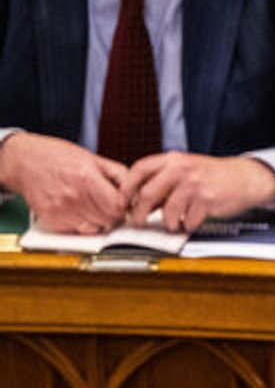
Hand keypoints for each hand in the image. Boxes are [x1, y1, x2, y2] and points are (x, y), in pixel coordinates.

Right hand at [0, 132, 127, 232]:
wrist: (25, 161)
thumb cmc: (58, 157)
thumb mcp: (93, 159)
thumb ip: (119, 174)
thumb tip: (137, 192)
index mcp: (87, 178)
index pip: (117, 207)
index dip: (124, 207)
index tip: (122, 204)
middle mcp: (73, 196)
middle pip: (108, 220)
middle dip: (113, 215)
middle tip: (108, 206)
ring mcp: (60, 210)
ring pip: (94, 229)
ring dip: (98, 221)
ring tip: (91, 207)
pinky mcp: (50, 219)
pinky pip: (76, 231)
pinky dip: (81, 224)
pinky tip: (77, 210)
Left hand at [122, 153, 274, 231]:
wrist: (247, 178)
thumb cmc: (215, 175)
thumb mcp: (187, 167)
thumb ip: (164, 178)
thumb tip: (139, 198)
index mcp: (173, 159)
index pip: (139, 170)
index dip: (126, 188)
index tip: (123, 201)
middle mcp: (181, 169)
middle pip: (146, 194)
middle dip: (140, 213)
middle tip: (140, 221)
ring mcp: (194, 185)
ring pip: (167, 212)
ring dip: (168, 223)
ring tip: (174, 222)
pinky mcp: (207, 200)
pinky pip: (187, 221)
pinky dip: (187, 225)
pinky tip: (191, 221)